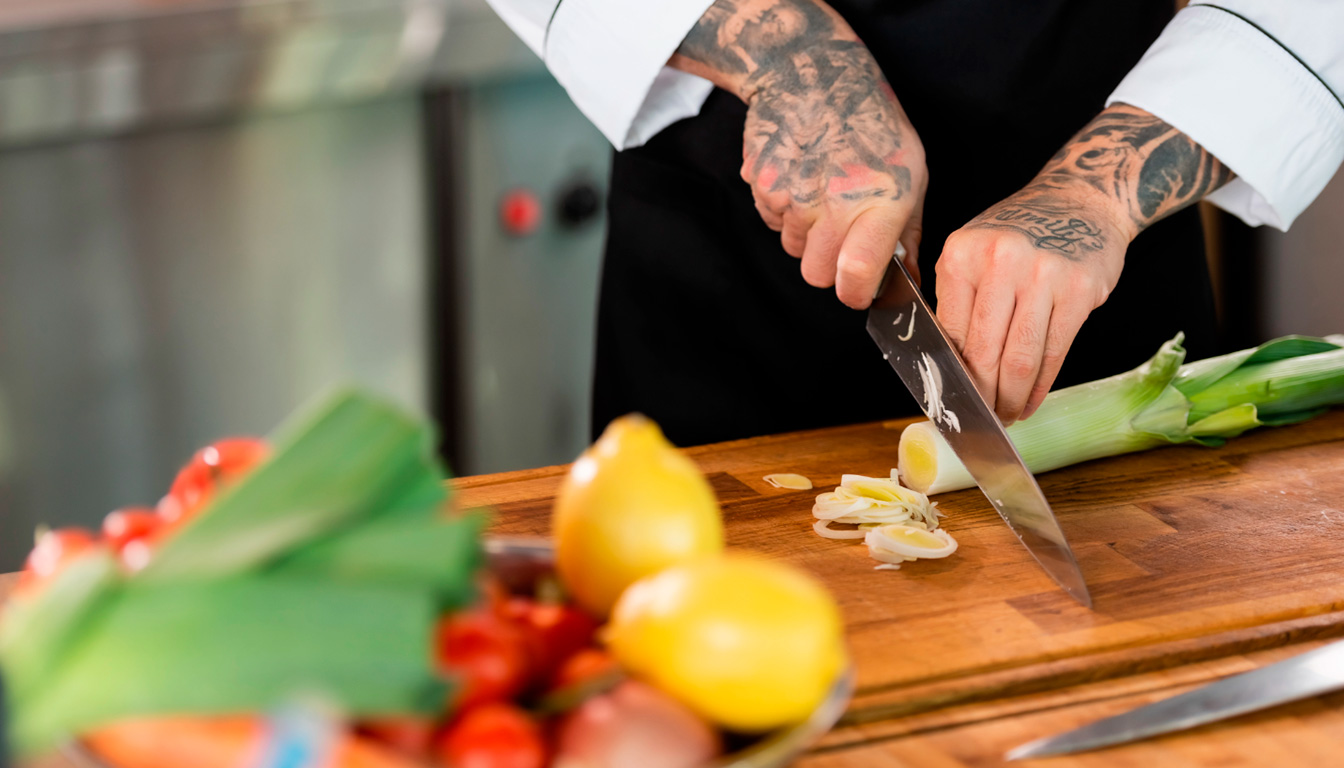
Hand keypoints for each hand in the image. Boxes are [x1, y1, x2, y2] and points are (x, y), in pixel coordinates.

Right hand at [669, 0, 927, 306]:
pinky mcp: (763, 186)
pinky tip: (801, 179)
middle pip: (817, 275)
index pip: (855, 275)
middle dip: (829, 267)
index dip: (855, 293)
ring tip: (822, 195)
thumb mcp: (911, 172)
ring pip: (793, 249)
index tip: (859, 290)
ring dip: (807, 235)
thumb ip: (907, 232)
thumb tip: (904, 279)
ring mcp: (792, 196)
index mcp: (879, 202)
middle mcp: (832, 204)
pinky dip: (785, 212)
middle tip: (842, 239)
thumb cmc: (872, 123)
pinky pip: (773, 222)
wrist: (813, 74)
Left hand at [935, 178, 1130, 423]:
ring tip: (1007, 415)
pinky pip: (1055, 351)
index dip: (952, 376)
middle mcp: (1001, 261)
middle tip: (981, 419)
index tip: (952, 401)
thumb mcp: (974, 252)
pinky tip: (1032, 399)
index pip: (951, 333)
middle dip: (982, 396)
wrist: (1081, 199)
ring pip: (1021, 358)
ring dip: (1012, 398)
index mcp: (962, 254)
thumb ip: (959, 300)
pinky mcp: (1081, 289)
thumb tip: (947, 366)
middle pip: (984, 351)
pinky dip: (1041, 384)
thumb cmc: (1019, 232)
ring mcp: (1044, 274)